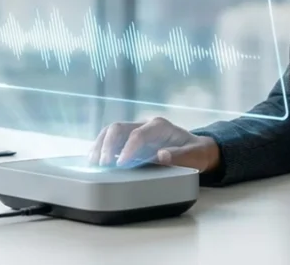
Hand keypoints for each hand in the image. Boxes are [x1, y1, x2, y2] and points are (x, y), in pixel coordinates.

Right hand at [88, 117, 221, 170]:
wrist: (196, 149)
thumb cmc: (195, 153)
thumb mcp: (194, 156)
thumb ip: (180, 156)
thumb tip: (161, 155)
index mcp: (160, 126)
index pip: (138, 134)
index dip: (127, 149)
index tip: (120, 164)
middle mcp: (145, 124)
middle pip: (119, 128)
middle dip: (108, 145)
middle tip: (103, 164)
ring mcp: (136, 130)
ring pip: (111, 131)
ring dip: (100, 145)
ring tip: (93, 162)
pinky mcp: (130, 139)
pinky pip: (111, 139)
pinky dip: (101, 147)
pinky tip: (94, 159)